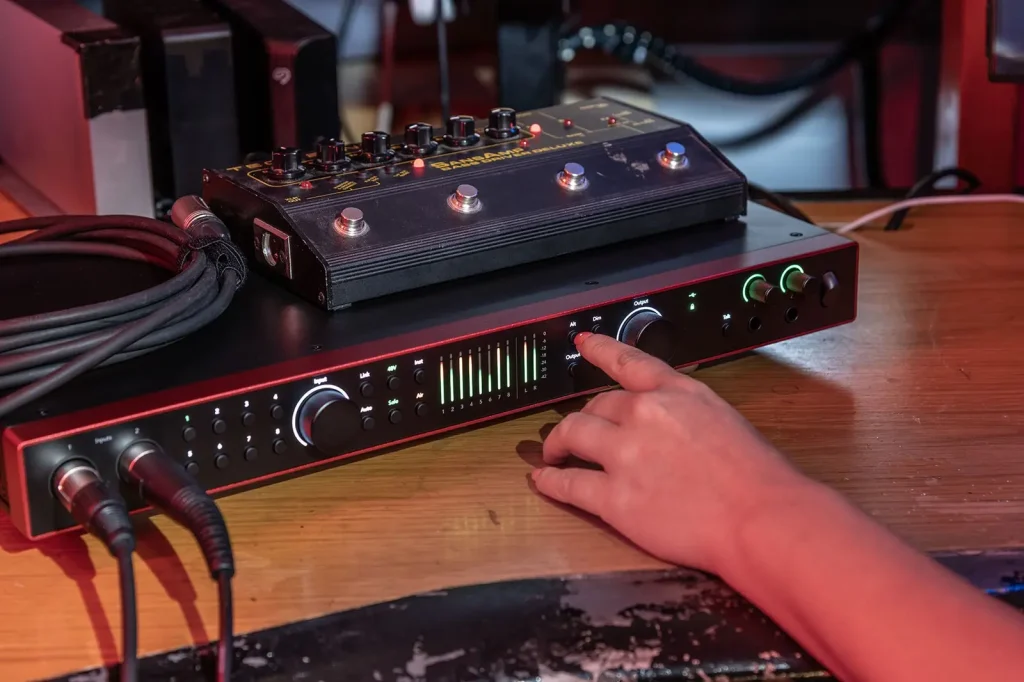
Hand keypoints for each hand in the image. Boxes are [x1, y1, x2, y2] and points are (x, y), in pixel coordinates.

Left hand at [532, 333, 813, 574]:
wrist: (761, 518)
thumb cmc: (756, 478)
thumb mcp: (724, 419)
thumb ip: (686, 413)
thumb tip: (668, 424)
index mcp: (676, 392)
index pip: (627, 361)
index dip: (600, 350)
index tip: (583, 344)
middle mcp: (645, 414)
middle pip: (596, 404)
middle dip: (584, 416)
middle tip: (576, 429)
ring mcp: (625, 454)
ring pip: (572, 433)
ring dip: (558, 443)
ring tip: (553, 452)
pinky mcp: (614, 497)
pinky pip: (568, 483)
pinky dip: (550, 481)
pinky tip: (544, 480)